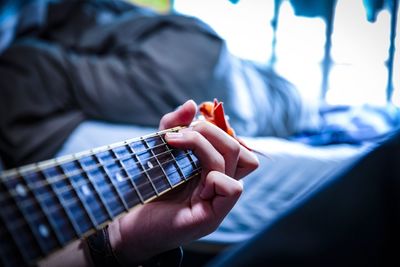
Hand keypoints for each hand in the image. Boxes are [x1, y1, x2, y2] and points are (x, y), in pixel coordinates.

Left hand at [108, 100, 258, 264]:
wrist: (126, 222)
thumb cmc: (144, 188)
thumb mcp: (159, 149)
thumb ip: (173, 126)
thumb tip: (192, 103)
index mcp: (212, 171)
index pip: (236, 143)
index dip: (218, 128)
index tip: (189, 124)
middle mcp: (219, 185)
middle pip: (239, 147)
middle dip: (209, 130)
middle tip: (179, 134)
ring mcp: (218, 201)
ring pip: (235, 159)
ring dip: (204, 145)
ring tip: (175, 144)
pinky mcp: (211, 216)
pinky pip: (233, 188)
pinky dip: (214, 175)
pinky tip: (190, 178)